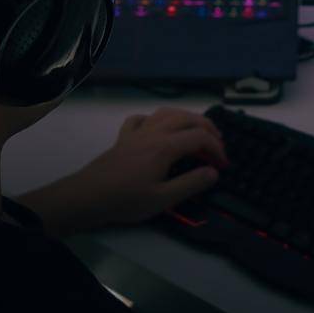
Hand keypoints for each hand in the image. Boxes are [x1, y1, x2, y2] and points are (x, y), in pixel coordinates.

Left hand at [14, 108, 226, 236]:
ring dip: (185, 117)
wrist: (89, 196)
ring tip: (196, 129)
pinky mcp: (123, 138)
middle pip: (186, 118)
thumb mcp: (163, 199)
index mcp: (165, 147)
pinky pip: (141, 118)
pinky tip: (157, 128)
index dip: (217, 148)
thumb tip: (214, 172)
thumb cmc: (126, 200)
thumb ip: (191, 184)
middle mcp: (153, 132)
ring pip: (166, 112)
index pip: (199, 137)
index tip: (224, 164)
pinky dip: (154, 119)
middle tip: (219, 143)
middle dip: (207, 127)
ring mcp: (136, 132)